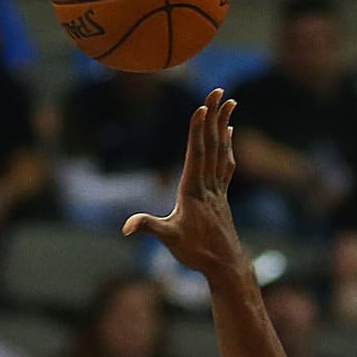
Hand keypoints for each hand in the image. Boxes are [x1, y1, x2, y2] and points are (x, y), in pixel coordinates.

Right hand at [123, 91, 240, 278]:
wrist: (225, 265)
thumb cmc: (196, 252)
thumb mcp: (169, 240)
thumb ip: (149, 228)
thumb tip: (126, 226)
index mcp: (193, 190)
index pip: (196, 154)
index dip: (198, 130)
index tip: (202, 106)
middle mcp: (208, 185)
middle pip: (212, 144)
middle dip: (215, 116)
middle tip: (219, 91)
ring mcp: (218, 189)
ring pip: (222, 150)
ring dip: (224, 125)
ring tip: (230, 103)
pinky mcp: (222, 196)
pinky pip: (226, 164)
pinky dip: (227, 146)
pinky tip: (230, 135)